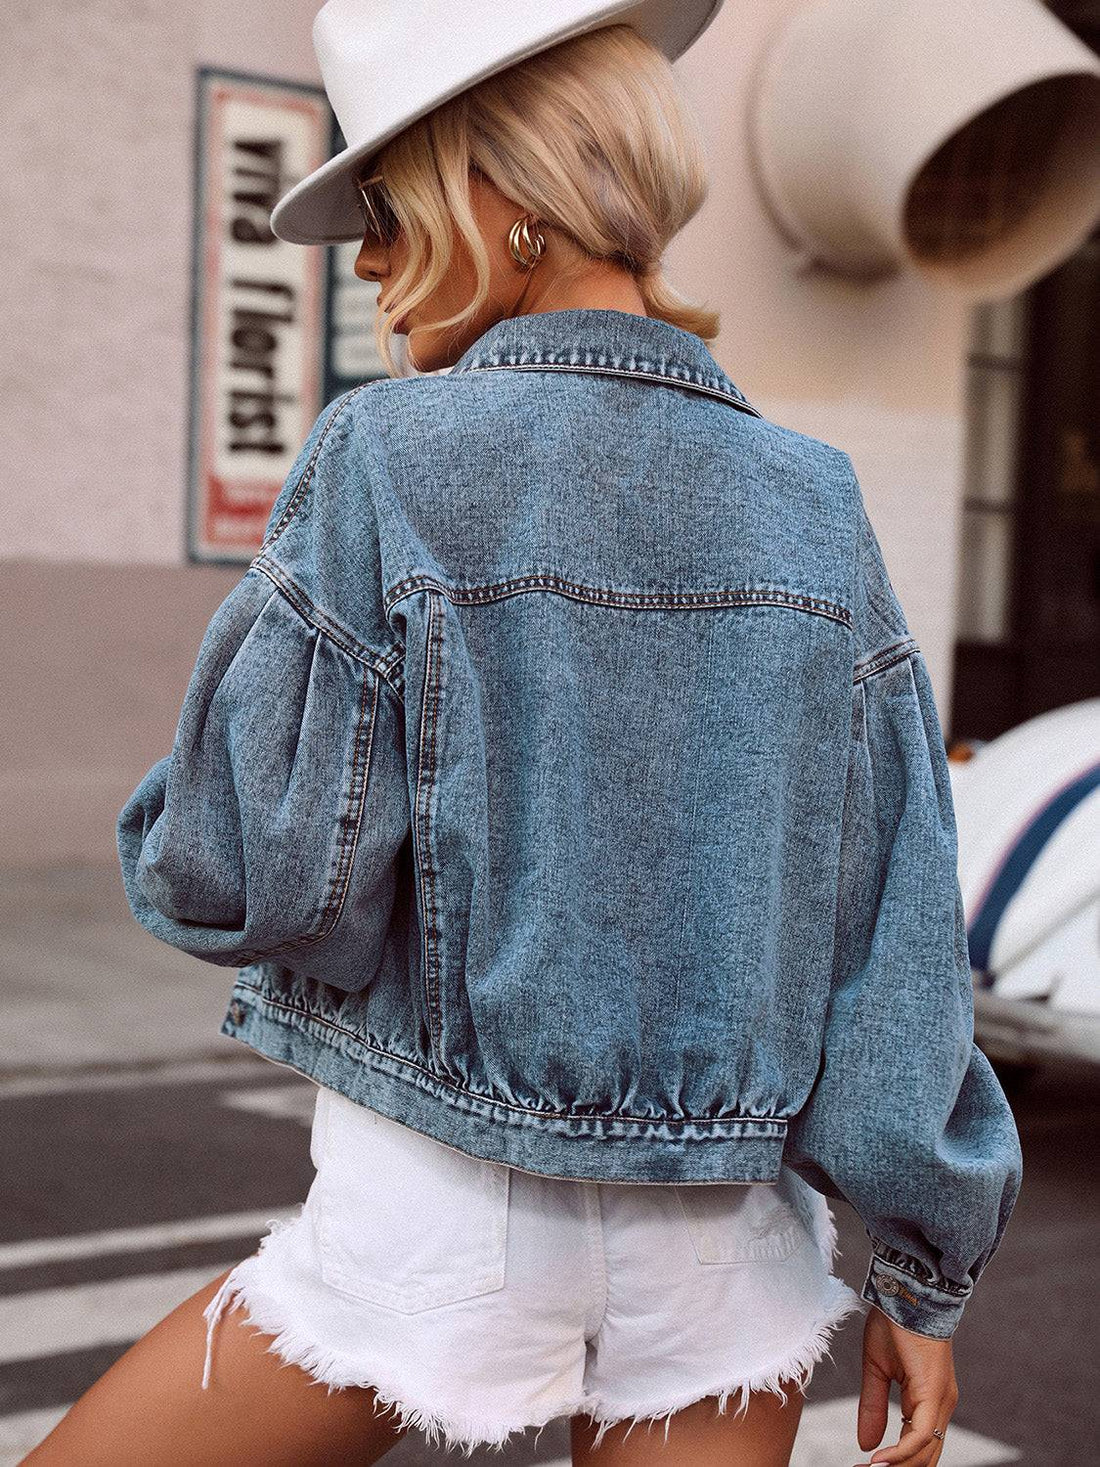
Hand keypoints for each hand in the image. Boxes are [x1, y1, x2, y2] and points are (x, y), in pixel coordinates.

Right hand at [855, 1303, 957, 1465]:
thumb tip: (865, 1444)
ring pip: (924, 1452)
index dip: (895, 1462)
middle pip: (924, 1457)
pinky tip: (878, 1461)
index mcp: (929, 1401)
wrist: (906, 1290)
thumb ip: (874, 1406)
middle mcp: (940, 1407)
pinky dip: (900, 1453)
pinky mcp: (933, 1394)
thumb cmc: (894, 1321)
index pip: (918, 1447)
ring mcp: (940, 1402)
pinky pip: (919, 1435)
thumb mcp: (876, 1369)